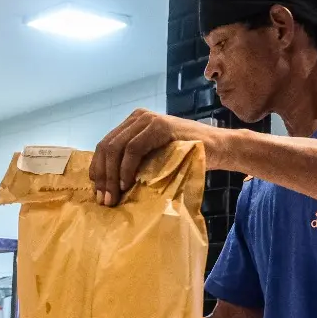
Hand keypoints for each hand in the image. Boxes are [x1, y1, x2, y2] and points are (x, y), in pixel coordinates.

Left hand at [90, 109, 216, 205]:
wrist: (218, 148)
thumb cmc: (187, 157)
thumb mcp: (154, 158)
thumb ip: (134, 163)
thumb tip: (108, 187)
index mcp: (132, 123)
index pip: (104, 145)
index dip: (97, 170)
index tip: (98, 193)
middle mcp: (137, 117)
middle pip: (106, 147)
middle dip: (102, 176)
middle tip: (104, 200)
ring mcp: (148, 119)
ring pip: (116, 147)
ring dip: (111, 176)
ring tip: (114, 196)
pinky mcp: (160, 126)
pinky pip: (133, 148)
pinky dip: (126, 168)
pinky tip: (127, 184)